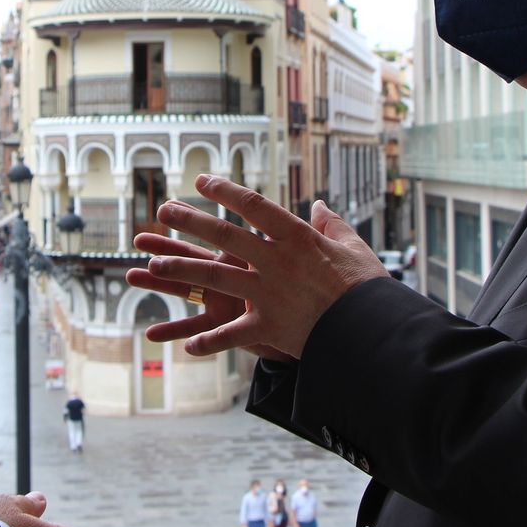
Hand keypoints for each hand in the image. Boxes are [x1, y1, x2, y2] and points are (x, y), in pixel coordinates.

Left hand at [125, 174, 387, 358]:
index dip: (226, 191)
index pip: (254, 206)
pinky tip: (187, 346)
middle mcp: (277, 261)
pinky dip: (209, 342)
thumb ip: (332, 225)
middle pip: (226, 235)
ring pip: (216, 277)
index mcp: (297, 237)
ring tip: (153, 266)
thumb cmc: (366, 287)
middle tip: (165, 210)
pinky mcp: (269, 326)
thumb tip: (320, 206)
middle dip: (192, 221)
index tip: (203, 181)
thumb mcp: (353, 247)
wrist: (373, 329)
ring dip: (182, 271)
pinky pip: (232, 335)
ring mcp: (269, 294)